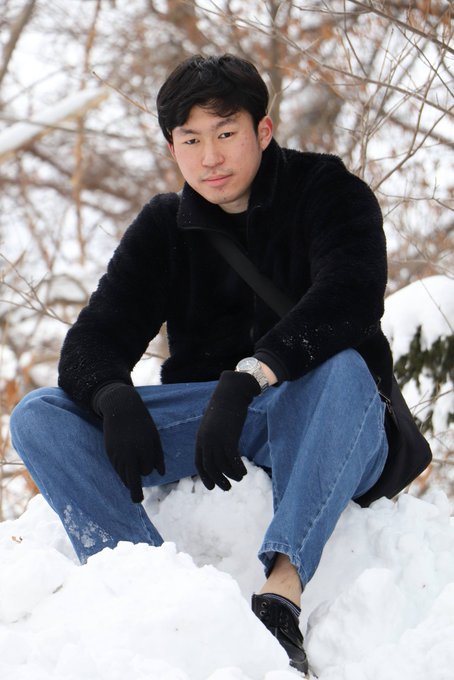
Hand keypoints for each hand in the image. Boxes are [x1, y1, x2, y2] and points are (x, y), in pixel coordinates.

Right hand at [95, 383, 164, 502]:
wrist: (121, 409)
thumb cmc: (142, 423)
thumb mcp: (154, 437)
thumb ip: (159, 456)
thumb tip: (161, 474)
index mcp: (143, 448)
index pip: (146, 470)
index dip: (148, 468)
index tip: (147, 466)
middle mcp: (129, 453)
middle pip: (132, 478)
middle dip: (135, 490)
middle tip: (137, 500)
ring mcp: (117, 453)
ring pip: (123, 475)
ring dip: (128, 480)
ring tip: (132, 486)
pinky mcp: (109, 452)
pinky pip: (116, 469)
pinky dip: (122, 472)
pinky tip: (125, 470)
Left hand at [195, 371, 260, 490]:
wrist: (231, 393)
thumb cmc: (224, 407)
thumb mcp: (214, 424)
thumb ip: (213, 437)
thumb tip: (217, 450)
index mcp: (201, 437)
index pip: (199, 462)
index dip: (205, 476)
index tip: (211, 486)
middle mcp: (206, 440)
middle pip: (210, 466)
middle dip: (218, 480)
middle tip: (227, 488)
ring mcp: (217, 439)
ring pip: (222, 464)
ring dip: (231, 475)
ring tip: (240, 478)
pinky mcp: (229, 437)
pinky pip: (233, 459)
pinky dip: (238, 468)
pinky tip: (244, 471)